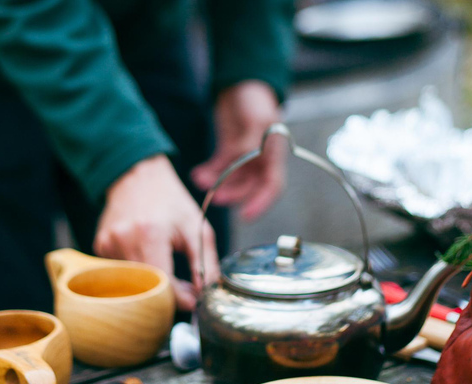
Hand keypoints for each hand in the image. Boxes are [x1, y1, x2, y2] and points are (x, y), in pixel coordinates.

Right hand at [94, 155, 219, 310]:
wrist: (138, 175)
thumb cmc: (170, 201)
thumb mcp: (196, 227)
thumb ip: (205, 263)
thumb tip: (206, 294)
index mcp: (150, 234)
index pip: (164, 284)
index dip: (181, 298)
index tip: (194, 300)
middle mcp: (124, 240)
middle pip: (147, 289)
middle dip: (169, 296)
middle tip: (184, 290)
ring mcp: (107, 244)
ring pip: (133, 285)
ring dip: (153, 285)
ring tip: (167, 268)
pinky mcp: (99, 247)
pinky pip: (121, 274)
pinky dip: (138, 274)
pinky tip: (146, 256)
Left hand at [191, 80, 285, 220]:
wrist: (241, 81)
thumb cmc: (255, 98)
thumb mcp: (255, 120)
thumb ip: (247, 145)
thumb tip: (238, 166)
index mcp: (274, 153)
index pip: (272, 186)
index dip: (261, 203)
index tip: (246, 215)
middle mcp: (261, 159)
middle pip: (249, 187)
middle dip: (231, 194)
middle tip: (214, 195)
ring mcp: (244, 156)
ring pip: (231, 180)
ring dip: (217, 183)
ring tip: (200, 180)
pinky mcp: (229, 150)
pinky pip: (219, 167)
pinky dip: (209, 173)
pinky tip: (197, 174)